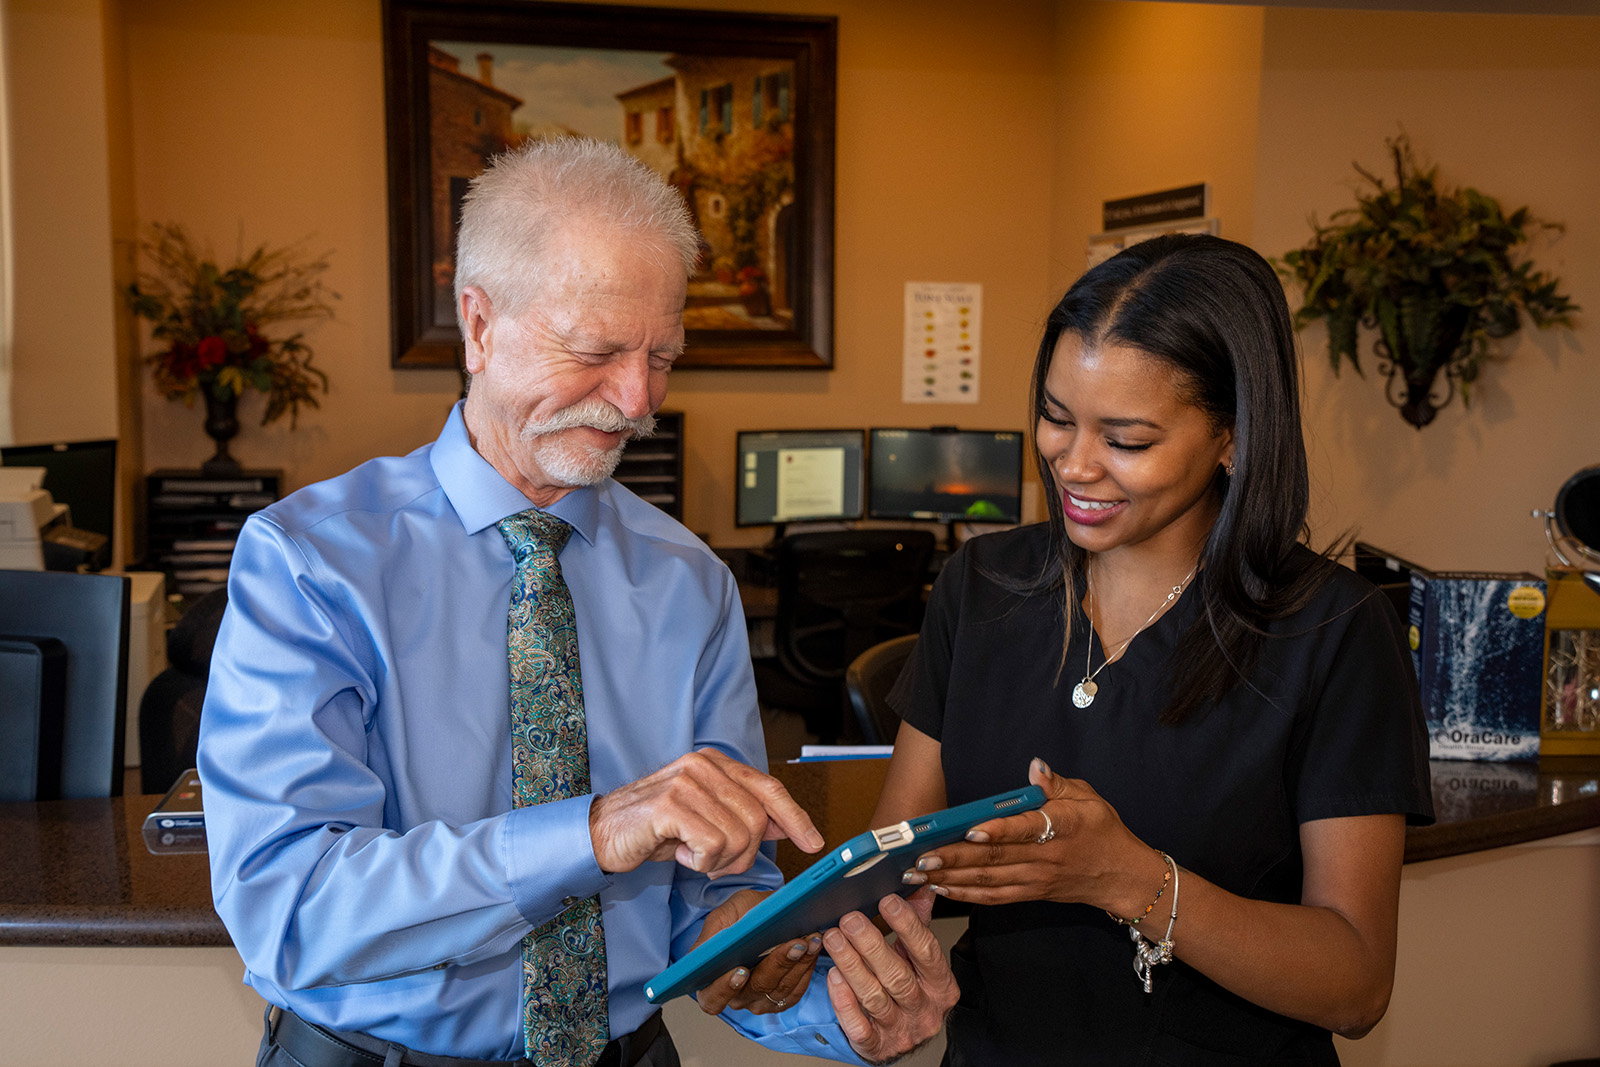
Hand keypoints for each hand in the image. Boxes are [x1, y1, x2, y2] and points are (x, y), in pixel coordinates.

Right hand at [589, 748, 823, 877]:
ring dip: (718, 862)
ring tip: (691, 855)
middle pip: (756, 820)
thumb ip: (743, 815)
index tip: (814, 841)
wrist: (600, 832)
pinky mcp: (670, 805)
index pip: (769, 787)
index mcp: (715, 763)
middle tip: (713, 861)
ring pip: (737, 837)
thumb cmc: (654, 828)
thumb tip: (788, 824)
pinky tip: (678, 854)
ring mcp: (686, 782)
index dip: (795, 816)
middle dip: (742, 854)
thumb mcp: (705, 818)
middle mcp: (703, 765)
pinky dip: (699, 863)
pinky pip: (711, 846)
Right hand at [692, 889, 821, 1015]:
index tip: (742, 970)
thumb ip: (716, 930)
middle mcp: (736, 996)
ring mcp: (760, 1001)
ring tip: (810, 939)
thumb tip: (711, 948)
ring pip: (780, 989)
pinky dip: (806, 968)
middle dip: (778, 964)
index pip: (713, 998)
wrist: (765, 915)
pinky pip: (796, 990)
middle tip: (795, 944)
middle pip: (756, 989)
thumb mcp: (726, 913)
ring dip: (798, 963)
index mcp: (711, 980)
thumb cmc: (742, 914)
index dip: (725, 988)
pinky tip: (813, 948)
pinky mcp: (782, 1000)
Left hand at [823, 889, 957, 1062]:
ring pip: (875, 998)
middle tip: (850, 919)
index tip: (887, 901)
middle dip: (871, 944)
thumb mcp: (920, 959)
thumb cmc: (911, 991)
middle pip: (898, 976)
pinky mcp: (876, 1047)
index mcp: (941, 985)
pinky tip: (833, 977)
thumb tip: (920, 885)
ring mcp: (901, 1031)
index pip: (927, 951)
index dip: (908, 925)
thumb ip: (919, 922)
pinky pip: (858, 1026)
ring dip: (851, 965)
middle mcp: (925, 1010)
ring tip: (834, 939)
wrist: (902, 1038)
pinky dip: (844, 1001)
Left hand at [900, 758, 1160, 912]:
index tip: (969, 831)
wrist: (1122, 876)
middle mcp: (1045, 857)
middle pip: (995, 858)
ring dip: (951, 878)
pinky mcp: (1030, 893)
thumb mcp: (1089, 798)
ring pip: (988, 880)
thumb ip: (1057, 784)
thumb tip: (1034, 767)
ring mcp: (1035, 879)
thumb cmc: (1103, 831)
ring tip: (917, 873)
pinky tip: (940, 889)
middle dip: (954, 859)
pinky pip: (994, 896)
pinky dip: (966, 895)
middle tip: (921, 856)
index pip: (1025, 830)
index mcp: (1061, 827)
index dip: (997, 832)